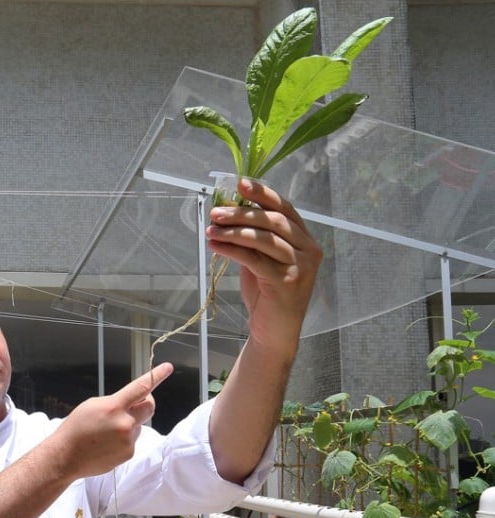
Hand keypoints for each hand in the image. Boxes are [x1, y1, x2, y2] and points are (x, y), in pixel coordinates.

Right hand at [51, 363, 173, 478]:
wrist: (66, 456)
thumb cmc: (76, 428)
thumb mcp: (93, 405)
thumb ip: (115, 402)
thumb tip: (133, 403)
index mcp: (113, 406)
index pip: (140, 387)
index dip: (156, 376)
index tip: (168, 367)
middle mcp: (124, 423)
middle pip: (150, 407)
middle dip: (145, 403)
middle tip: (134, 405)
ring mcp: (128, 440)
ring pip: (138, 425)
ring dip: (130, 424)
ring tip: (107, 432)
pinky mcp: (128, 453)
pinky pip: (132, 441)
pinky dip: (124, 440)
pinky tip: (107, 443)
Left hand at [207, 178, 321, 354]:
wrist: (275, 331)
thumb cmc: (267, 293)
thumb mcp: (262, 259)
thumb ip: (254, 237)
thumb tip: (228, 212)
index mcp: (305, 239)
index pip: (285, 208)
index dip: (263, 193)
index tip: (240, 183)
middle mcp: (309, 250)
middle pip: (273, 221)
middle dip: (241, 213)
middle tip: (215, 212)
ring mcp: (301, 266)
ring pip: (264, 239)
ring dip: (233, 231)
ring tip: (211, 230)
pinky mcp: (287, 282)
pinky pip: (255, 259)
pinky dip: (233, 250)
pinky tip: (216, 246)